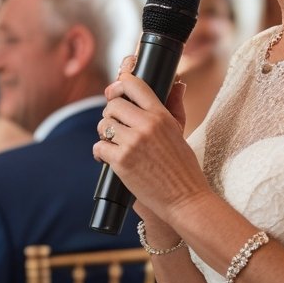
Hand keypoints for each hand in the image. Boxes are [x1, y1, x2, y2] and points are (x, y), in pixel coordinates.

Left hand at [93, 57, 211, 225]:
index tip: (115, 92)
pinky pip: (98, 147)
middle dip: (110, 115)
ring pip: (103, 125)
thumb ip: (175, 106)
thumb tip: (178, 83)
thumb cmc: (183, 167)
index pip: (134, 84)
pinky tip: (107, 157)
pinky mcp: (121, 161)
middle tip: (116, 127)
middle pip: (112, 105)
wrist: (185, 199)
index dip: (119, 85)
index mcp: (161, 115)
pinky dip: (100, 153)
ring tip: (114, 143)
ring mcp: (133, 143)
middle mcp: (146, 125)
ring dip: (104, 134)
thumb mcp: (181, 132)